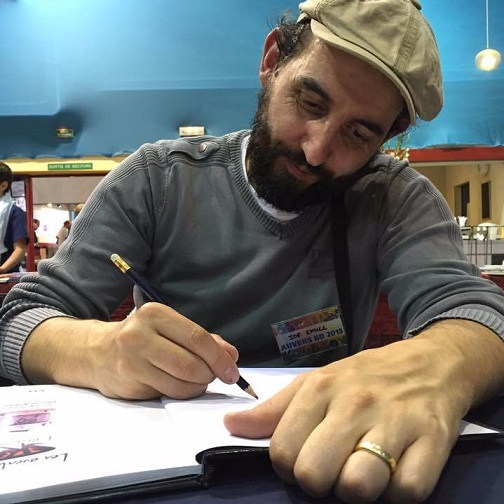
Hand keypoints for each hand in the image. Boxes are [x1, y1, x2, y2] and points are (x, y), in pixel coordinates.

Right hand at [94, 302, 239, 399]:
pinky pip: (167, 393)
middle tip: (215, 377)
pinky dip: (182, 393)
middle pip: (190, 363)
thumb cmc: (142, 338)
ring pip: (180, 382)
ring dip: (198, 386)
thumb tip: (231, 355)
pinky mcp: (128, 381)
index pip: (197, 338)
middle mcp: (140, 334)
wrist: (97, 352)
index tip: (232, 371)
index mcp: (156, 314)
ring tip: (197, 381)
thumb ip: (203, 340)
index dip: (219, 358)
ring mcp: (132, 359)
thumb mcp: (170, 329)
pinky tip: (180, 386)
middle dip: (210, 375)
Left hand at [225, 321, 503, 502]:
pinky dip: (397, 492)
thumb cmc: (365, 376)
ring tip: (363, 470)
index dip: (289, 465)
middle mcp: (354, 403)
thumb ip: (273, 408)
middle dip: (320, 482)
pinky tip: (395, 471)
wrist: (430, 362)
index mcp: (320, 389)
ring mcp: (395, 421)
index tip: (305, 456)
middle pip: (314, 474)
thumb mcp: (315, 382)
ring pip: (358, 486)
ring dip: (357, 489)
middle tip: (334, 467)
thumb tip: (230, 425)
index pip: (282, 452)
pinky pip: (406, 493)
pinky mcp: (434, 440)